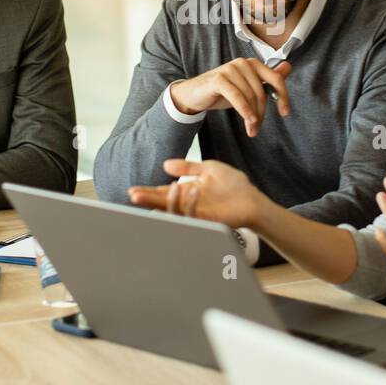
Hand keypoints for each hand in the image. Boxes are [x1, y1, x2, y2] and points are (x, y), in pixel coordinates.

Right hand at [128, 159, 267, 229]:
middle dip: (148, 200)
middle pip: (163, 203)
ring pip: (175, 211)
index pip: (163, 192)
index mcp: (186, 192)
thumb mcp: (208, 169)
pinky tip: (191, 189)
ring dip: (167, 201)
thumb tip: (165, 165)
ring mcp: (197, 213)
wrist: (252, 199)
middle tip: (133, 195)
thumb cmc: (233, 185)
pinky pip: (194, 213)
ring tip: (161, 189)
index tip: (133, 190)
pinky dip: (190, 203)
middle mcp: (188, 203)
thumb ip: (188, 167)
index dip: (149, 192)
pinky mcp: (207, 220)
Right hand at [169, 58, 291, 136]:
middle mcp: (243, 63)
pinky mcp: (219, 79)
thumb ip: (267, 79)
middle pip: (261, 92)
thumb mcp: (247, 87)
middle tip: (256, 129)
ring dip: (252, 118)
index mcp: (253, 64)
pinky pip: (238, 97)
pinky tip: (248, 122)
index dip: (283, 96)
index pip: (276, 79)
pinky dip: (245, 111)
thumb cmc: (222, 92)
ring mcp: (230, 69)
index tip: (285, 113)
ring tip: (250, 130)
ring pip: (250, 97)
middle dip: (262, 114)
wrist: (194, 94)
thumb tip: (288, 67)